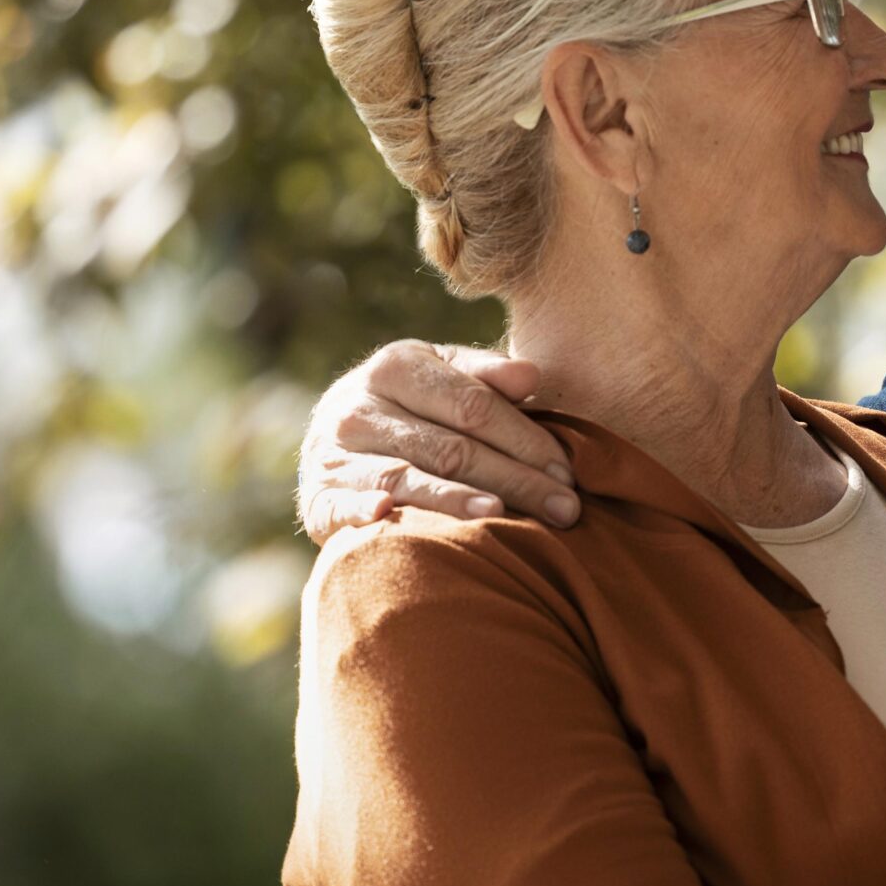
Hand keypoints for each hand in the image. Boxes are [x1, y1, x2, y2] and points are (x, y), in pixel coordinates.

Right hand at [296, 341, 579, 542]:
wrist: (333, 436)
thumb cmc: (412, 405)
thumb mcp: (443, 375)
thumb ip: (486, 375)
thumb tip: (532, 374)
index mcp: (396, 366)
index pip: (473, 405)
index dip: (525, 438)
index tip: (567, 471)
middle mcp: (360, 407)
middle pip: (451, 448)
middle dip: (515, 480)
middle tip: (565, 510)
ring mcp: (335, 453)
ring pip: (408, 479)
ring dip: (456, 500)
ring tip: (504, 516)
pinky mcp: (317, 497)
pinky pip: (345, 507)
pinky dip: (364, 513)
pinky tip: (391, 519)